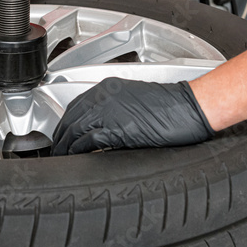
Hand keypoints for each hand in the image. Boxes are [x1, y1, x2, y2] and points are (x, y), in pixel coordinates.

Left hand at [51, 78, 213, 154]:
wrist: (190, 107)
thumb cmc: (170, 105)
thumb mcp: (134, 100)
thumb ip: (112, 109)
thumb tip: (98, 127)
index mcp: (108, 88)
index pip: (74, 106)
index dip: (64, 123)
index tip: (61, 135)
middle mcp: (105, 96)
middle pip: (70, 118)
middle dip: (60, 136)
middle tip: (56, 150)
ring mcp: (110, 112)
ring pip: (75, 130)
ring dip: (65, 146)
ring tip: (62, 158)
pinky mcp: (118, 129)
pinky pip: (89, 141)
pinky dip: (79, 151)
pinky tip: (77, 159)